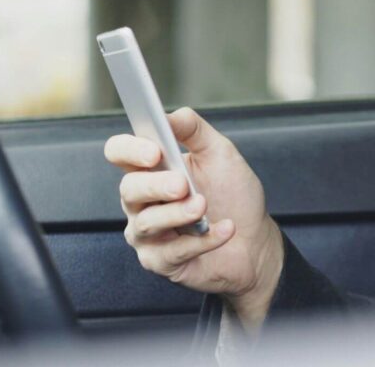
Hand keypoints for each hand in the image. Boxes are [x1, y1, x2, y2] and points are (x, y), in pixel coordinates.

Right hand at [104, 107, 283, 329]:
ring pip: (145, 223)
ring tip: (205, 207)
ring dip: (180, 214)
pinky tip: (225, 229)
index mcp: (152, 168)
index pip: (120, 152)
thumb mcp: (220, 154)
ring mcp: (147, 233)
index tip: (155, 151)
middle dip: (156, 185)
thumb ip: (194, 131)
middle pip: (128, 188)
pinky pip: (171, 251)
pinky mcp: (159, 261)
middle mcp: (142, 200)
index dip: (130, 150)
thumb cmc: (233, 195)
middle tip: (183, 185)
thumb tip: (172, 114)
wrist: (254, 239)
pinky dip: (202, 239)